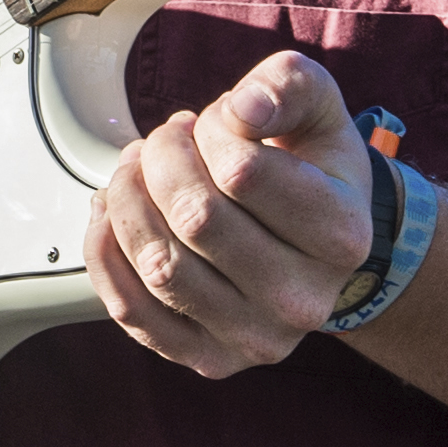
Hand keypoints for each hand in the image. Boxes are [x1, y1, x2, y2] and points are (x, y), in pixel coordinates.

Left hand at [85, 48, 378, 376]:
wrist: (316, 244)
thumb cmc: (309, 166)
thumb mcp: (316, 106)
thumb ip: (285, 86)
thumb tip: (242, 110)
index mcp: (342, 234)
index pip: (242, 171)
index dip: (210, 130)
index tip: (215, 120)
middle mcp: (305, 299)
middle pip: (194, 217)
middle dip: (162, 159)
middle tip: (168, 139)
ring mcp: (257, 338)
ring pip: (159, 264)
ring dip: (126, 200)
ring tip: (139, 171)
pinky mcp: (210, 359)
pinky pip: (132, 311)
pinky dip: (105, 252)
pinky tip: (112, 214)